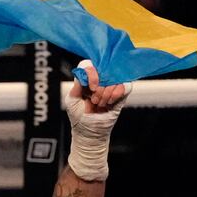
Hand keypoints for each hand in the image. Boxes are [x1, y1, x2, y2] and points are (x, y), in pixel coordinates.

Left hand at [66, 60, 130, 180]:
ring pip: (114, 78)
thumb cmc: (78, 116)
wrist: (89, 132)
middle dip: (99, 85)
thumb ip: (77, 84)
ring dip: (106, 93)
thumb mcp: (72, 100)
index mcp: (85, 79)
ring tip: (100, 104)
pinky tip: (110, 102)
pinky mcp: (121, 94)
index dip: (92, 72)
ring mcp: (111, 86)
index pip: (89, 64)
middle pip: (104, 69)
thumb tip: (84, 73)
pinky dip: (117, 93)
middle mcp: (99, 80)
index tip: (91, 86)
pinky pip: (125, 86)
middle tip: (94, 99)